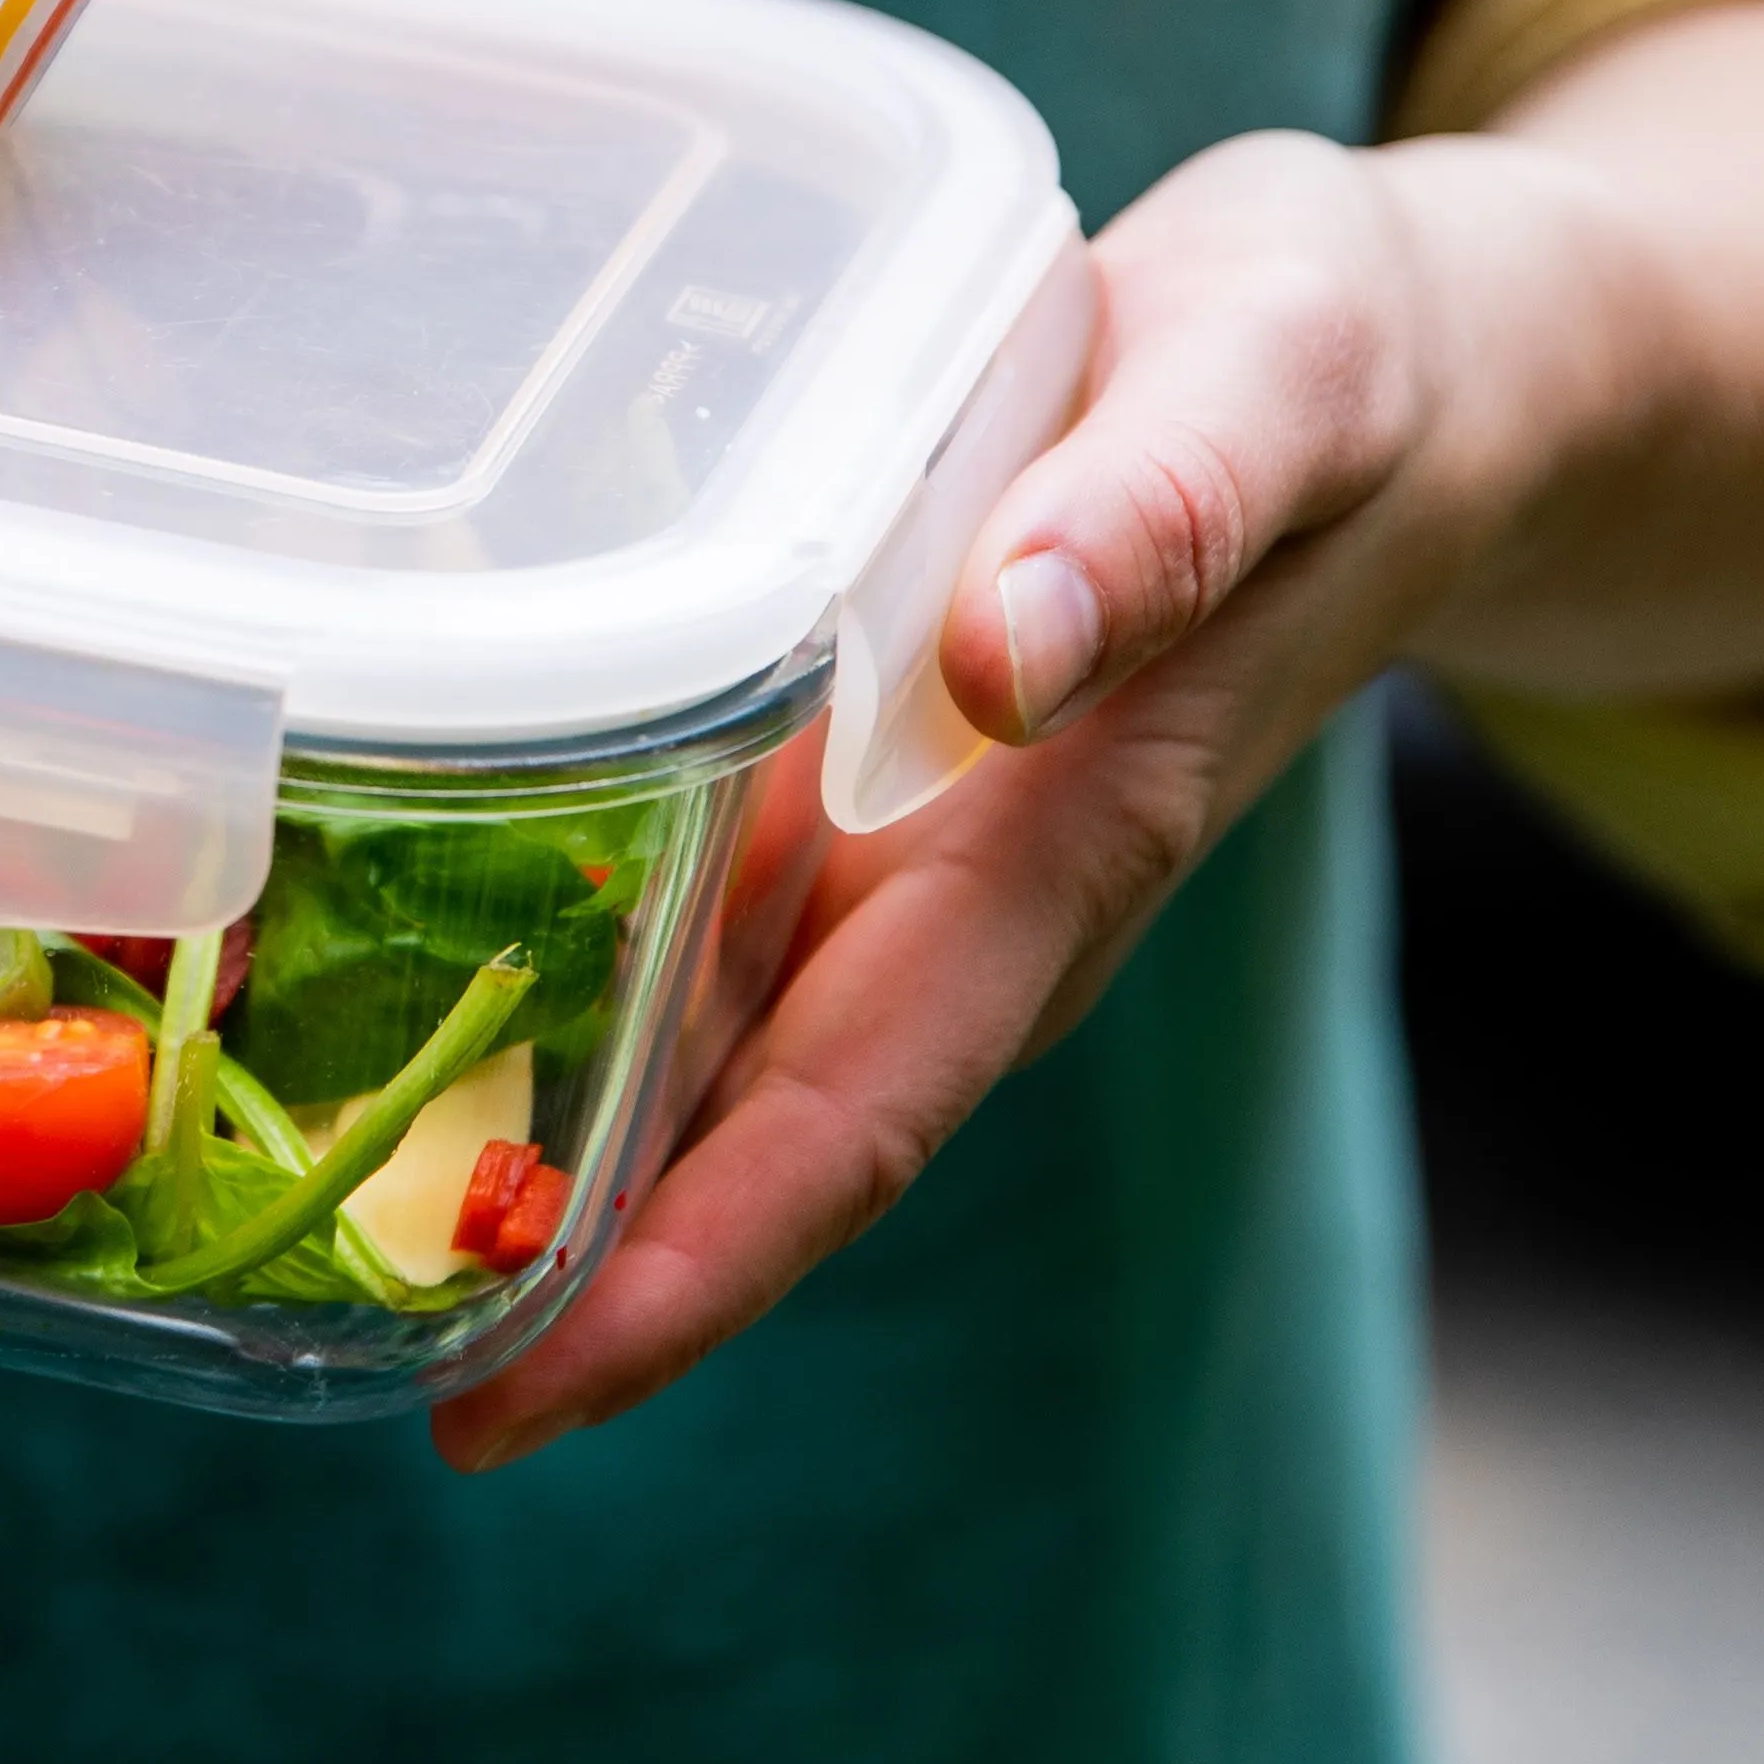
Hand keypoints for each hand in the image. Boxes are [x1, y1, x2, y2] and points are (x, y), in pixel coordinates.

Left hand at [428, 0, 1763, 1472]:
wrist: (1422, 375)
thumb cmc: (1339, 370)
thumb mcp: (1272, 382)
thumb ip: (1158, 512)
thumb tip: (1012, 646)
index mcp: (1069, 840)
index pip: (858, 1107)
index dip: (691, 1262)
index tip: (524, 1392)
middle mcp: (981, 898)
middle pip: (767, 1139)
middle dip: (579, 1281)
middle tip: (352, 1362)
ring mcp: (929, 861)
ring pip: (727, 1063)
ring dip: (558, 1173)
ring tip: (341, 1255)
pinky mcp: (882, 788)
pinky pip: (720, 938)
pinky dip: (584, 1010)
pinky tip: (429, 1035)